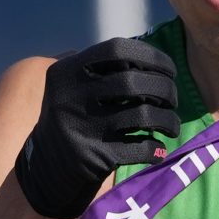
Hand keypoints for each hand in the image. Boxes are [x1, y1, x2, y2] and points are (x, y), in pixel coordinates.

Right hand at [14, 38, 179, 218]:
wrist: (46, 168)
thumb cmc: (73, 118)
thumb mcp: (73, 87)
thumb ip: (102, 69)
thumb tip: (149, 59)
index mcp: (68, 72)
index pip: (117, 50)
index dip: (151, 56)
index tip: (169, 69)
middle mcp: (72, 97)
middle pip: (134, 82)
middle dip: (165, 89)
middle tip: (172, 99)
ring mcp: (84, 127)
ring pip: (143, 116)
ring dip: (168, 120)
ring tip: (172, 126)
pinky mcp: (96, 157)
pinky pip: (140, 148)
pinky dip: (156, 148)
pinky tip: (159, 149)